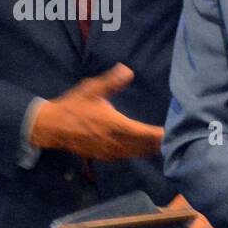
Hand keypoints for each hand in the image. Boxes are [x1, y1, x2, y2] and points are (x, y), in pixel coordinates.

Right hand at [29, 64, 163, 159]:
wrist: (52, 127)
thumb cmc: (73, 106)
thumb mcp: (92, 89)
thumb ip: (111, 81)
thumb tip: (128, 70)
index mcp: (117, 126)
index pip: (146, 135)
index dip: (161, 135)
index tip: (174, 132)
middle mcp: (116, 143)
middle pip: (144, 148)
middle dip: (159, 144)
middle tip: (175, 139)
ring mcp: (109, 152)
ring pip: (135, 154)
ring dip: (148, 150)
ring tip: (161, 145)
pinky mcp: (103, 156)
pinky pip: (125, 157)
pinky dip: (136, 153)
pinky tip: (139, 149)